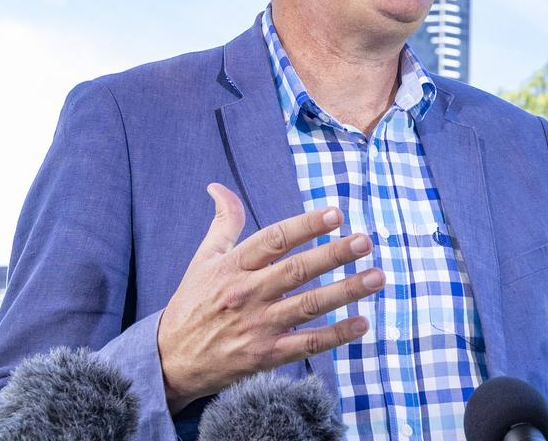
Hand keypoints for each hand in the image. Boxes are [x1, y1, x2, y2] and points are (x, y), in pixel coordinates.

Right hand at [157, 183, 381, 411]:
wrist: (170, 361)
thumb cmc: (192, 304)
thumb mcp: (203, 260)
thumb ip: (222, 224)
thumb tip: (219, 187)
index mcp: (233, 266)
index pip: (275, 240)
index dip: (306, 225)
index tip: (336, 214)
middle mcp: (247, 294)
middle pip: (297, 270)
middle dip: (334, 254)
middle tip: (365, 241)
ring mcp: (257, 326)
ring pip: (308, 306)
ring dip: (346, 291)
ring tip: (377, 277)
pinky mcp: (265, 356)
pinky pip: (306, 344)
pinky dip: (336, 335)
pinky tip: (362, 324)